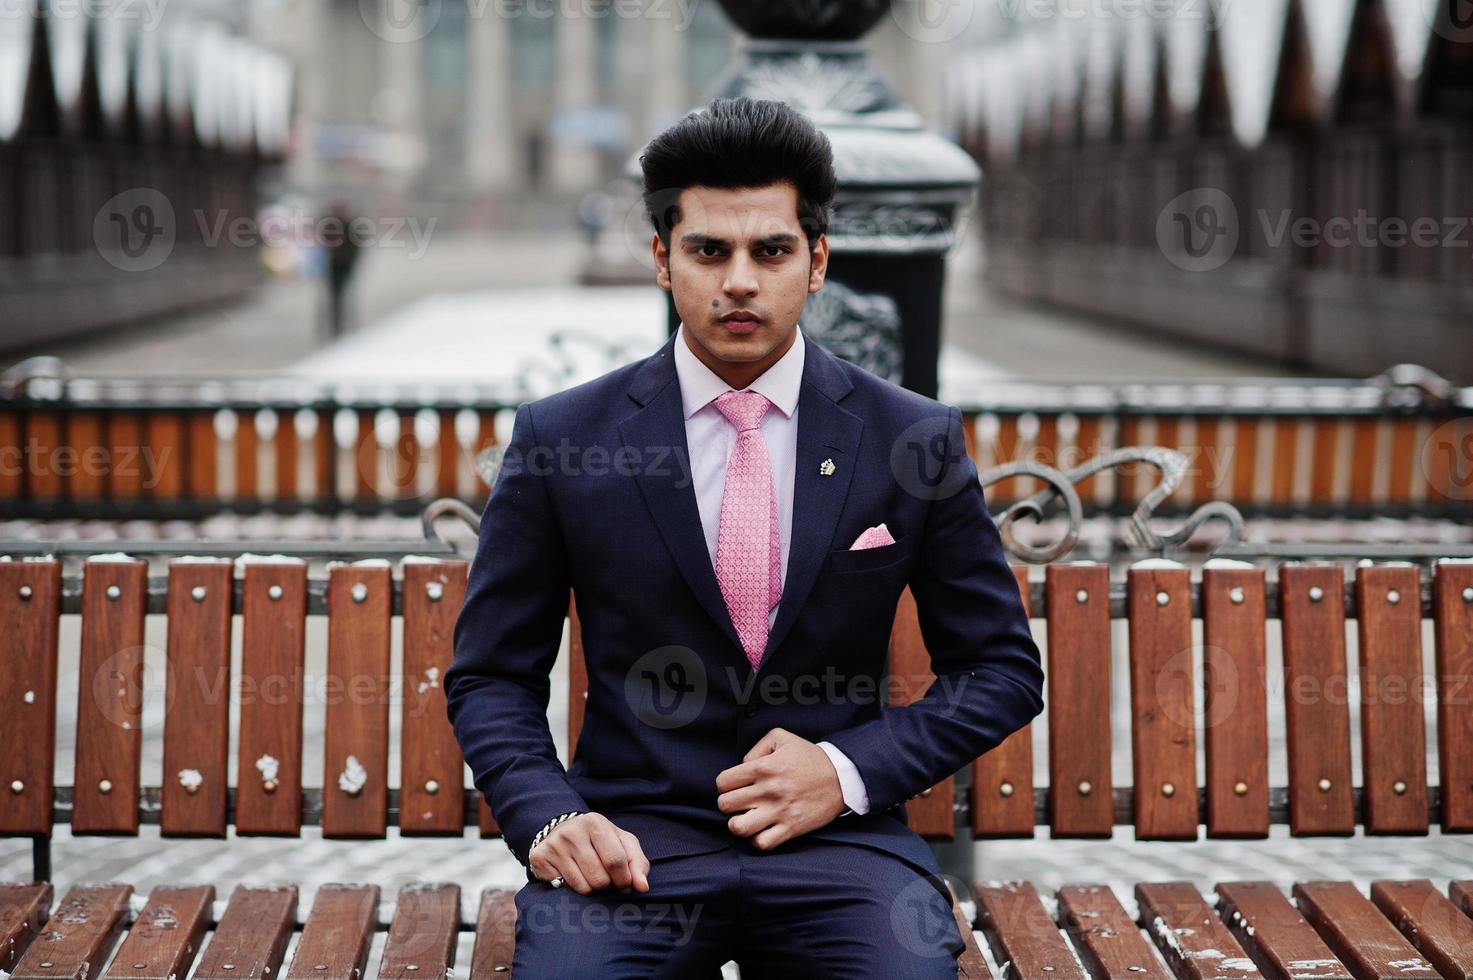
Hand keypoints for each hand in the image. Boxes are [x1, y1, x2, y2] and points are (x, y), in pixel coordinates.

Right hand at [528, 812, 650, 895]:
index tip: (624, 883)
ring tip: (589, 876)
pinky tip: (572, 875)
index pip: (616, 861)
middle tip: (605, 879)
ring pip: (582, 887)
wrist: (564, 831)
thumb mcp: (623, 844)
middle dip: (607, 886)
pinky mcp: (540, 858)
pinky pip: (564, 890)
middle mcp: (572, 832)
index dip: (624, 879)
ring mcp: (554, 845)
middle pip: (599, 878)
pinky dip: (573, 889)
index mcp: (595, 823)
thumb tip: (642, 887)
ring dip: (591, 889)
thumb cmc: (600, 841)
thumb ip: (638, 864)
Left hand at [715, 727, 846, 849]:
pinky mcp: (790, 828)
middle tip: (741, 802)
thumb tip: (742, 767)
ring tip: (746, 818)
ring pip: (738, 827)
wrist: (841, 777)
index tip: (735, 786)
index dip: (725, 785)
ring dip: (737, 824)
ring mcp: (778, 811)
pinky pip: (761, 843)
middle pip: (725, 804)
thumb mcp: (781, 738)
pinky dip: (756, 839)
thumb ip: (756, 748)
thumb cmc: (809, 757)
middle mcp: (767, 790)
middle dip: (729, 803)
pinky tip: (761, 830)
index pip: (722, 783)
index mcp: (762, 767)